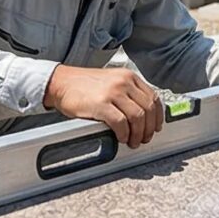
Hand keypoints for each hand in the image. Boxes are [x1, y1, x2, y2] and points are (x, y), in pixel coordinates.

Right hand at [45, 65, 164, 146]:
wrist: (60, 83)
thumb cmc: (81, 85)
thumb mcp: (110, 81)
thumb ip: (126, 93)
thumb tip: (141, 113)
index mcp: (128, 77)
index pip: (153, 97)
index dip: (157, 116)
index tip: (155, 126)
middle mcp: (123, 82)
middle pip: (148, 109)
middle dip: (149, 128)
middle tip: (144, 138)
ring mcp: (113, 93)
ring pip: (138, 117)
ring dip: (138, 133)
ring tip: (132, 141)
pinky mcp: (101, 104)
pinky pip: (121, 123)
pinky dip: (124, 134)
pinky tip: (121, 138)